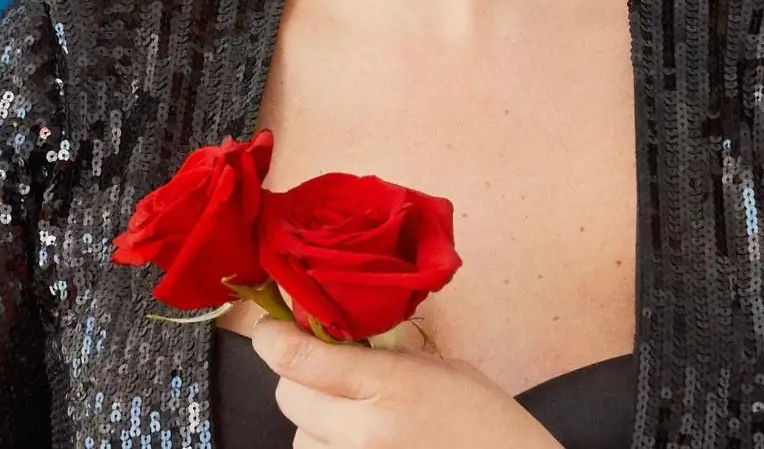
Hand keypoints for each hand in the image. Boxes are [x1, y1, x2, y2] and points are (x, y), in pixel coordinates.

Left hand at [248, 315, 564, 447]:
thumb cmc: (490, 423)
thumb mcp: (442, 370)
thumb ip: (384, 356)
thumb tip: (335, 339)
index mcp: (388, 387)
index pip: (296, 359)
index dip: (272, 337)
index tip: (274, 327)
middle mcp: (361, 434)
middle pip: (289, 397)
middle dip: (301, 378)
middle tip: (329, 372)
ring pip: (299, 438)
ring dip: (315, 422)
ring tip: (355, 417)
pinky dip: (332, 447)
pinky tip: (362, 442)